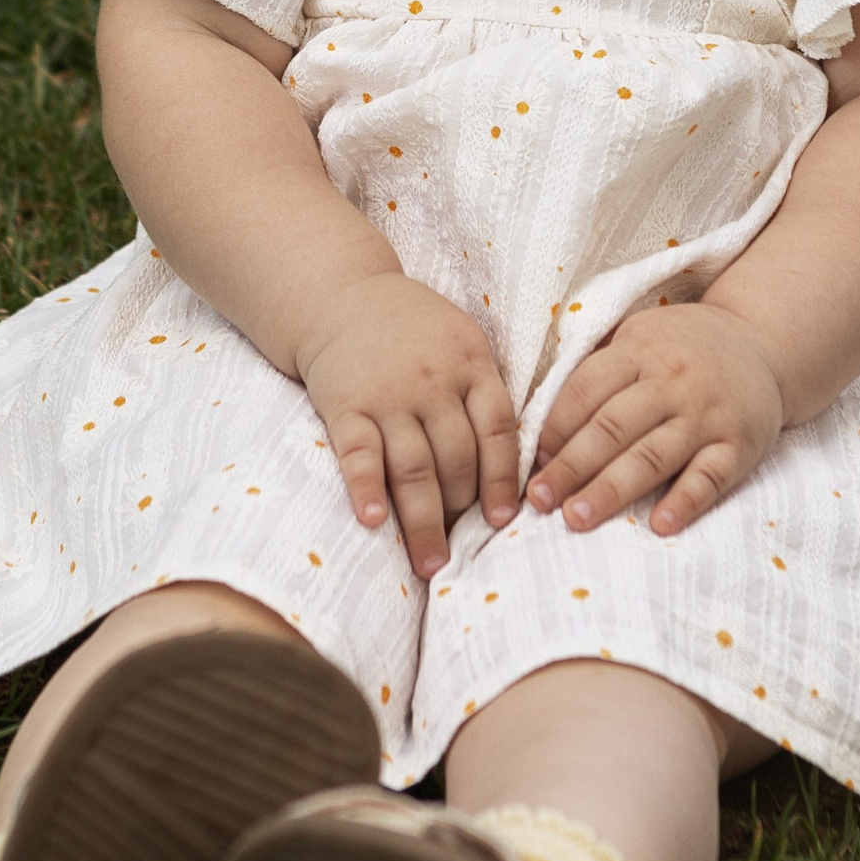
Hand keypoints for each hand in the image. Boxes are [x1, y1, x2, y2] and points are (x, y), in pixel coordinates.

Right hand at [293, 274, 520, 577]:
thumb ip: (485, 391)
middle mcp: (433, 381)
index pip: (497, 430)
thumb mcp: (463, 341)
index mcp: (471, 364)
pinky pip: (358, 453)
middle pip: (457, 457)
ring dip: (423, 521)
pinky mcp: (345, 404)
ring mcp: (388, 394)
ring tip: (429, 564)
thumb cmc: (413, 330)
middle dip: (462, 511)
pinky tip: (373, 522)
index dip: (503, 480)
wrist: (341, 296)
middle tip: (461, 556)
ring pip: (414, 466)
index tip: (505, 522)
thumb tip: (517, 465)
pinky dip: (365, 488)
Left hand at [530, 302, 785, 538]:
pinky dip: (685, 502)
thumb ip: (597, 373)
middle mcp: (672, 382)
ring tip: (577, 518)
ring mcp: (707, 415)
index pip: (586, 391)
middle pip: (612, 428)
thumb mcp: (638, 339)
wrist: (763, 343)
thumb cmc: (681, 349)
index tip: (529, 462)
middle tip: (539, 500)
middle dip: (570, 467)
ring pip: (652, 457)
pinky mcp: (740, 445)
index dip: (554, 428)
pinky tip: (660, 526)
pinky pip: (710, 477)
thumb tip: (539, 428)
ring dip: (611, 490)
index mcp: (639, 351)